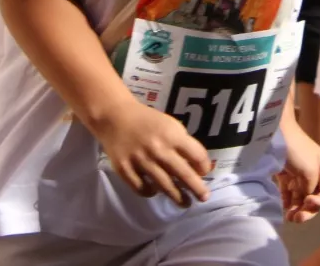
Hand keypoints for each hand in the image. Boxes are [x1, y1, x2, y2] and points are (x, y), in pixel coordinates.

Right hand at [94, 98, 212, 206]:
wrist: (115, 117)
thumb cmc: (147, 121)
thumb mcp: (170, 125)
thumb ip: (182, 143)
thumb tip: (196, 167)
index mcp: (172, 135)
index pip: (196, 155)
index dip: (204, 166)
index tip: (204, 173)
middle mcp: (158, 150)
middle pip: (184, 175)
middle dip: (197, 189)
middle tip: (204, 197)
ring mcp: (141, 161)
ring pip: (165, 186)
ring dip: (178, 197)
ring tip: (185, 203)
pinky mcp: (125, 170)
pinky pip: (142, 189)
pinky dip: (150, 193)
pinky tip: (155, 191)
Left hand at [276, 121, 319, 221]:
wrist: (275, 134)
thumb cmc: (297, 150)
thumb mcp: (310, 171)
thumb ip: (310, 188)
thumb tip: (305, 198)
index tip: (308, 201)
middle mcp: (316, 174)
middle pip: (316, 198)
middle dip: (308, 210)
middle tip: (297, 218)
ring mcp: (300, 175)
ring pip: (302, 198)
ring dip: (297, 209)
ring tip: (289, 218)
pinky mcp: (286, 176)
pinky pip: (289, 194)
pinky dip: (287, 203)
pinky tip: (283, 210)